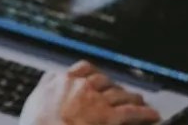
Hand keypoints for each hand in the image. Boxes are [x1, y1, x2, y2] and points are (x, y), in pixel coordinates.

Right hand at [20, 61, 159, 124]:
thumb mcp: (33, 101)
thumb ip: (45, 88)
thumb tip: (48, 83)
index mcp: (61, 81)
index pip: (82, 70)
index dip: (93, 74)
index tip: (97, 77)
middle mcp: (81, 86)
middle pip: (104, 81)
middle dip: (114, 86)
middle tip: (120, 91)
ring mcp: (96, 100)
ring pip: (120, 94)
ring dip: (132, 97)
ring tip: (140, 100)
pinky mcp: (109, 117)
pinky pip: (132, 112)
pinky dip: (145, 113)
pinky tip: (153, 115)